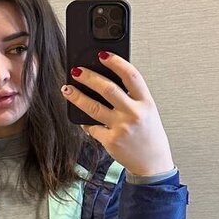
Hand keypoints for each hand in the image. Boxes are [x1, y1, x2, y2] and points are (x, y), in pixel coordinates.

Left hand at [61, 52, 174, 176]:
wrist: (152, 164)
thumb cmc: (148, 134)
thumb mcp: (148, 111)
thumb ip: (132, 97)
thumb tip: (105, 79)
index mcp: (146, 102)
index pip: (131, 76)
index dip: (116, 62)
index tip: (102, 54)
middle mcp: (134, 114)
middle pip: (108, 89)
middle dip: (88, 77)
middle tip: (76, 71)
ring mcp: (122, 128)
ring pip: (93, 107)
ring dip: (77, 96)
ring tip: (67, 89)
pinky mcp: (111, 141)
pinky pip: (91, 127)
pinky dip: (84, 121)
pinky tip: (81, 116)